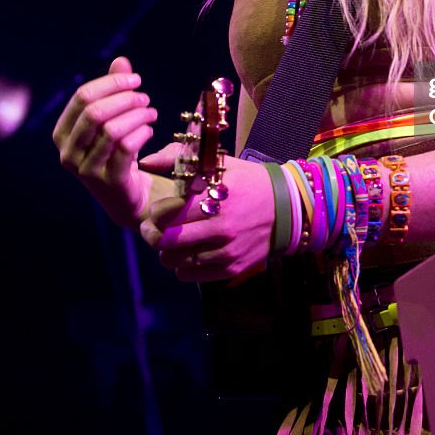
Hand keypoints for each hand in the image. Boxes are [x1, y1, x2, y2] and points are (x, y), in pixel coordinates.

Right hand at [52, 56, 166, 227]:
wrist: (128, 196)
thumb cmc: (117, 151)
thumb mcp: (113, 119)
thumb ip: (114, 90)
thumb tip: (121, 61)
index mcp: (62, 133)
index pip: (82, 97)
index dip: (111, 83)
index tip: (136, 80)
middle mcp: (68, 152)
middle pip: (94, 111)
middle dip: (124, 98)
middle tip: (145, 97)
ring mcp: (86, 170)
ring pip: (112, 130)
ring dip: (137, 115)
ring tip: (151, 113)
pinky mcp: (109, 182)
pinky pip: (126, 148)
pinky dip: (142, 133)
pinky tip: (150, 130)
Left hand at [138, 150, 274, 282]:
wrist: (287, 208)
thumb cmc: (248, 182)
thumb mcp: (220, 164)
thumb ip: (180, 159)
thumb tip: (147, 160)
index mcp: (215, 197)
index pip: (169, 213)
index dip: (155, 214)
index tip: (156, 212)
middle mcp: (220, 227)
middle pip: (167, 241)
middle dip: (153, 235)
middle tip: (152, 230)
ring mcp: (226, 251)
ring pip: (176, 261)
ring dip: (167, 252)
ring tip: (171, 242)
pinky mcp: (232, 268)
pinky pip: (191, 275)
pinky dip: (183, 267)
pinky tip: (188, 254)